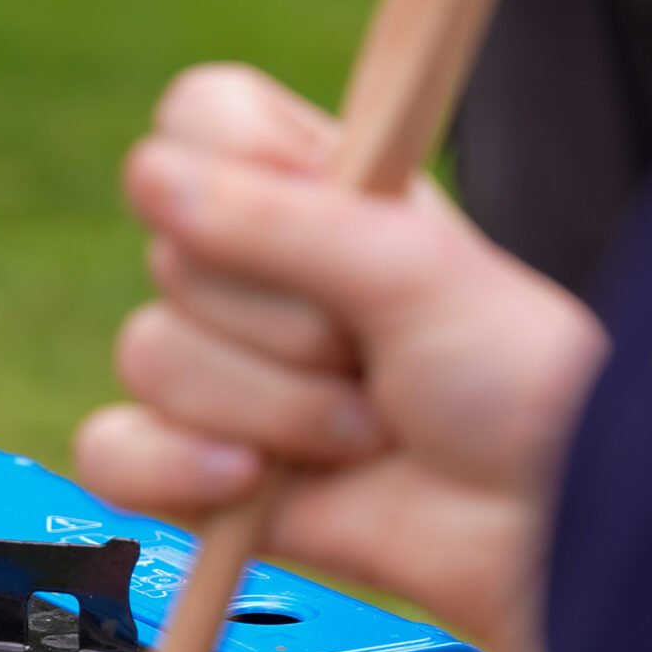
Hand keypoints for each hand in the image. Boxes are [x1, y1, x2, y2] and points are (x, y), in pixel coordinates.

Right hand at [77, 64, 607, 651]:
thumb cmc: (513, 386)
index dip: (235, 167)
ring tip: (363, 434)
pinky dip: (176, 473)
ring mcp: (223, 372)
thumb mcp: (414, 271)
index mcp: (315, 188)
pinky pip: (113, 452)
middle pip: (171, 257)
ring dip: (272, 412)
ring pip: (149, 357)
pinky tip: (253, 485)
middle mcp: (258, 271)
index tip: (319, 216)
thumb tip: (149, 176)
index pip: (201, 120)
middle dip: (288, 328)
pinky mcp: (196, 470)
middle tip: (379, 359)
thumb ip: (281, 221)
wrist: (539, 531)